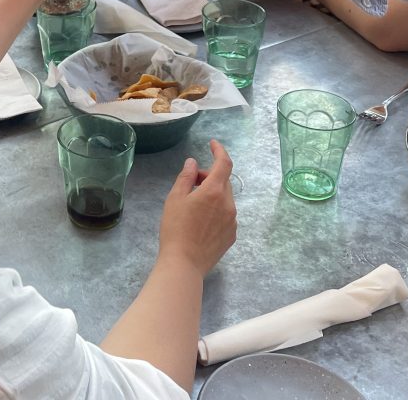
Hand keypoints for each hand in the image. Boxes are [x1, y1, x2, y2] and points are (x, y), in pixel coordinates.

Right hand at [157, 140, 236, 275]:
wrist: (184, 264)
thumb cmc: (175, 228)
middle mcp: (229, 204)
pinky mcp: (232, 235)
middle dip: (209, 177)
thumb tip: (193, 163)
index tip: (212, 144)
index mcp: (214, 191)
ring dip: (213, 195)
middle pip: (224, 181)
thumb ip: (186, 177)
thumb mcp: (175, 198)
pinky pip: (226, 215)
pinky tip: (201, 222)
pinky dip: (216, 210)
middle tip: (190, 183)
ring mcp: (233, 221)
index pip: (224, 163)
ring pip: (225, 199)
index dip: (219, 150)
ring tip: (193, 206)